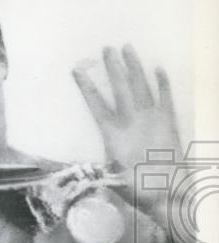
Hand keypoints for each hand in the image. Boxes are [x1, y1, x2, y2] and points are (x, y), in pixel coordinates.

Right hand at [72, 45, 180, 175]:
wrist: (169, 194)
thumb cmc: (135, 188)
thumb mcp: (107, 177)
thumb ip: (94, 165)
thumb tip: (72, 166)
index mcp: (113, 133)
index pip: (95, 104)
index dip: (86, 86)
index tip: (77, 70)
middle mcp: (132, 121)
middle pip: (120, 88)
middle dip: (112, 67)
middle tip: (106, 49)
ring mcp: (153, 119)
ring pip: (141, 86)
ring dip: (134, 67)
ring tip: (128, 50)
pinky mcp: (170, 122)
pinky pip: (165, 97)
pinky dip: (162, 82)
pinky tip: (158, 69)